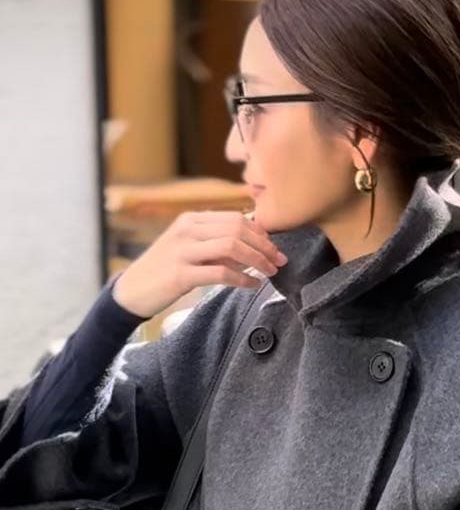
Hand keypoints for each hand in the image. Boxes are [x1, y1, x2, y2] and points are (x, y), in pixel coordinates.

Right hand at [112, 209, 288, 319]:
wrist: (132, 290)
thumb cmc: (164, 270)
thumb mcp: (187, 248)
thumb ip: (214, 243)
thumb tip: (251, 247)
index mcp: (190, 220)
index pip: (235, 219)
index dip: (260, 233)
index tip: (274, 247)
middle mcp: (186, 231)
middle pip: (237, 230)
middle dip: (264, 246)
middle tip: (279, 261)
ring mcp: (182, 251)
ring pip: (231, 247)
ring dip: (257, 260)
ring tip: (269, 272)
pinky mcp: (180, 274)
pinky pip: (221, 273)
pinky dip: (243, 279)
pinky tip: (252, 285)